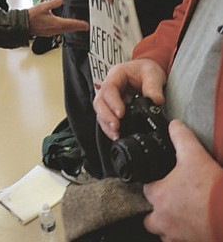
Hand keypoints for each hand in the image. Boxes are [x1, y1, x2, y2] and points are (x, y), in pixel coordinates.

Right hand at [27, 0, 87, 36]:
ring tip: (77, 26)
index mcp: (56, 23)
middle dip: (78, 27)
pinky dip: (64, 29)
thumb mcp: (43, 7)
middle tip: (85, 26)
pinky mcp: (48, 33)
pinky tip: (64, 26)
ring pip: (65, 31)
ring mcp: (51, 32)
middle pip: (70, 29)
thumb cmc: (31, 17)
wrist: (23, 24)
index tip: (86, 25)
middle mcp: (55, 29)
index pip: (71, 24)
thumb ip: (53, 2)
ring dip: (71, 28)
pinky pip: (60, 31)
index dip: (80, 24)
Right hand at [93, 59, 165, 139]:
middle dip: (106, 116)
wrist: (148, 72)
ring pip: (100, 111)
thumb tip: (156, 101)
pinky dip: (109, 127)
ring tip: (115, 134)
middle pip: (99, 101)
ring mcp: (110, 97)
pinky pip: (107, 117)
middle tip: (116, 127)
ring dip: (106, 124)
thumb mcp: (152, 74)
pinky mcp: (114, 107)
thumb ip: (153, 87)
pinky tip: (116, 135)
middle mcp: (110, 85)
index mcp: (116, 74)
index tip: (121, 114)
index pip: (108, 88)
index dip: (112, 102)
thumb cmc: (147, 70)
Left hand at [143, 120, 221, 240]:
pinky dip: (182, 236)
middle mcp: (163, 219)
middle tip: (167, 200)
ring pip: (163, 233)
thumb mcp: (194, 154)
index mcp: (159, 197)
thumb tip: (174, 126)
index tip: (160, 180)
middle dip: (155, 210)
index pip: (145, 189)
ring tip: (179, 213)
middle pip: (148, 217)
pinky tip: (192, 224)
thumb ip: (181, 137)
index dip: (152, 182)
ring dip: (167, 224)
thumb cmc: (212, 190)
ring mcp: (176, 235)